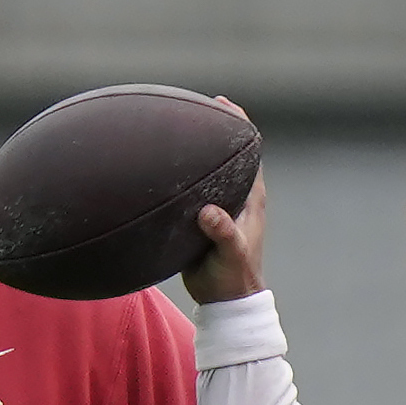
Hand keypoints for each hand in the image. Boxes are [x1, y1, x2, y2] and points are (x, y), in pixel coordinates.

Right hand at [184, 98, 267, 304]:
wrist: (224, 301)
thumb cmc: (233, 277)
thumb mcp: (230, 255)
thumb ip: (222, 233)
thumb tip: (207, 212)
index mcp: (250, 200)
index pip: (250, 153)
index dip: (239, 125)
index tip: (222, 103)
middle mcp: (236, 198)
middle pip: (227, 155)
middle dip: (212, 130)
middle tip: (187, 107)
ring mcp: (219, 207)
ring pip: (207, 172)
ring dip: (192, 153)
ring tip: (167, 129)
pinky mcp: (202, 220)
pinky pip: (190, 190)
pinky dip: (178, 176)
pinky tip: (154, 168)